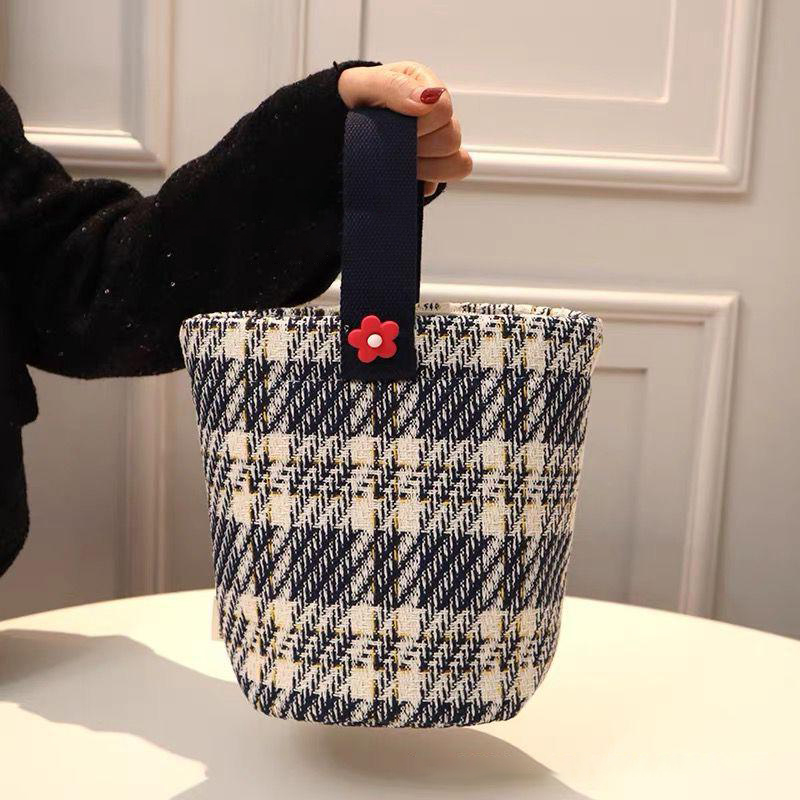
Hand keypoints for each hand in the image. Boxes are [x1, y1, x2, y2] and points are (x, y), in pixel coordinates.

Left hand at [338, 62, 471, 195]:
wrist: (337, 128)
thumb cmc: (353, 103)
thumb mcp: (363, 84)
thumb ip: (393, 86)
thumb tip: (426, 100)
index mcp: (426, 86)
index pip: (443, 109)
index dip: (420, 123)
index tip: (394, 125)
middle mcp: (438, 114)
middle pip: (451, 138)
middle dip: (418, 146)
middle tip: (393, 144)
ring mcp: (439, 142)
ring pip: (457, 162)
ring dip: (425, 167)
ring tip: (399, 160)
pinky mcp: (435, 168)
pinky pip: (447, 181)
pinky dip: (427, 182)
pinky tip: (407, 174)